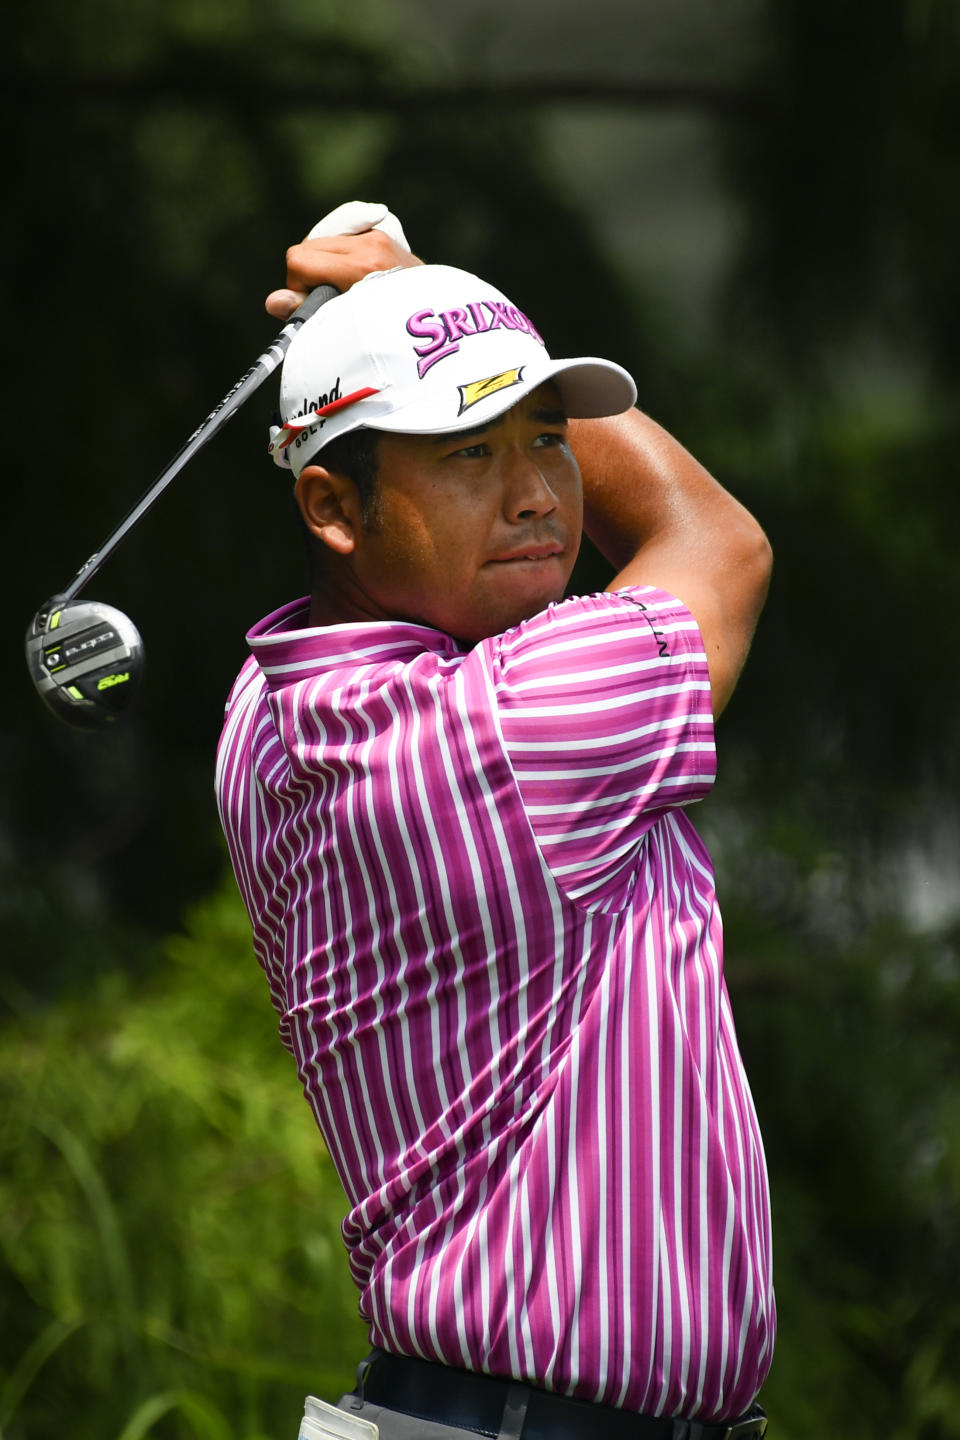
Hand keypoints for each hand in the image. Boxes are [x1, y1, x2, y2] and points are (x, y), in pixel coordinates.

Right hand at [265, 201, 419, 319]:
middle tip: (330, 298)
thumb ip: (306, 311)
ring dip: (325, 263)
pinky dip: (341, 252)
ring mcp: (380, 238)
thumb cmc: (387, 333)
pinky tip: (351, 269)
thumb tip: (273, 302)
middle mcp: (372, 246)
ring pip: (324, 239)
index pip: (300, 259)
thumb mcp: (345, 326)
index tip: (315, 303)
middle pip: (308, 247)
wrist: (434, 323)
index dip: (298, 285)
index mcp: (361, 268)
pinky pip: (345, 232)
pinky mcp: (385, 234)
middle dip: (310, 273)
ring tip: (344, 286)